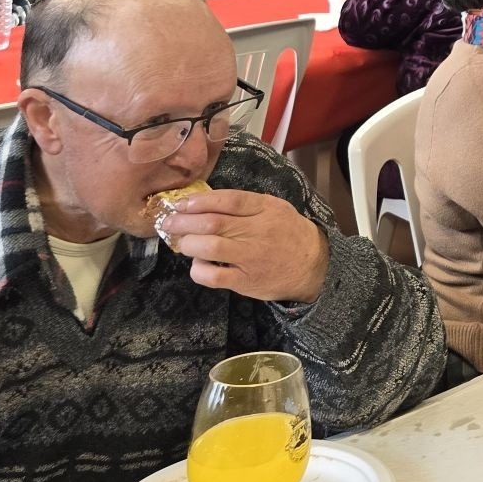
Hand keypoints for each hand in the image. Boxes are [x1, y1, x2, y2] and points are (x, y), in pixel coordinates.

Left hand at [159, 189, 330, 302]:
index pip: (229, 200)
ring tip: (181, 243)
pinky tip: (197, 265)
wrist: (312, 266)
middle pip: (214, 223)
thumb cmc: (289, 234)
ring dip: (189, 244)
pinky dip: (198, 270)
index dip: (201, 201)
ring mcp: (252, 257)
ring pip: (211, 247)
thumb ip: (247, 205)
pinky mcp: (246, 281)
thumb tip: (206, 203)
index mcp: (266, 209)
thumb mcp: (276, 209)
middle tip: (169, 223)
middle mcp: (259, 231)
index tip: (182, 203)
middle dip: (185, 222)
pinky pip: (214, 276)